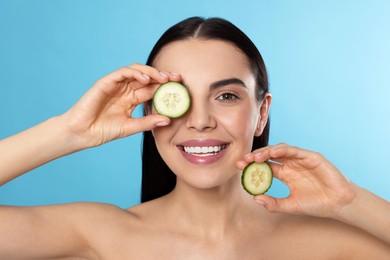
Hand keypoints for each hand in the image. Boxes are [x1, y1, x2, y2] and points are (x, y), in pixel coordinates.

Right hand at [61, 64, 179, 147]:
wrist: (82, 133)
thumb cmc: (103, 131)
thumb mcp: (130, 127)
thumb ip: (148, 122)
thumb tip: (168, 120)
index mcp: (131, 100)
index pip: (152, 90)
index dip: (165, 87)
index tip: (180, 88)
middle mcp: (125, 90)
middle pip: (147, 78)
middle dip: (163, 77)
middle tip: (177, 78)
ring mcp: (116, 85)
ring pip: (137, 71)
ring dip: (151, 72)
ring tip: (164, 78)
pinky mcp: (106, 82)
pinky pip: (123, 72)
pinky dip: (135, 73)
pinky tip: (146, 79)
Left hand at [236, 143, 356, 218]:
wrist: (338, 204)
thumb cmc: (316, 204)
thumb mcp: (290, 205)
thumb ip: (273, 203)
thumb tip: (255, 198)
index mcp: (285, 174)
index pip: (265, 166)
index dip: (252, 165)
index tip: (239, 166)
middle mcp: (291, 164)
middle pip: (269, 156)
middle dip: (255, 157)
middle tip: (242, 160)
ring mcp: (301, 159)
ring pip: (280, 150)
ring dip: (266, 152)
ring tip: (254, 158)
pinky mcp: (311, 157)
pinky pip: (295, 150)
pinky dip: (283, 150)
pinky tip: (272, 153)